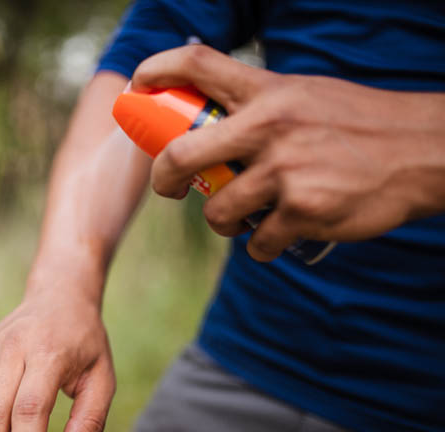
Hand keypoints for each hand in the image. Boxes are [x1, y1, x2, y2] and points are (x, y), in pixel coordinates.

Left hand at [132, 45, 444, 260]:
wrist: (424, 152)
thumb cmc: (357, 125)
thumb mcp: (304, 97)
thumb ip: (258, 109)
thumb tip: (205, 130)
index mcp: (269, 91)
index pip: (198, 64)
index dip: (155, 71)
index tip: (137, 88)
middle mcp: (271, 126)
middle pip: (181, 155)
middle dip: (164, 180)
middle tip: (170, 189)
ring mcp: (286, 170)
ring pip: (218, 213)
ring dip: (225, 223)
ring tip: (246, 217)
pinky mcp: (303, 211)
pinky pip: (257, 243)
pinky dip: (263, 246)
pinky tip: (283, 232)